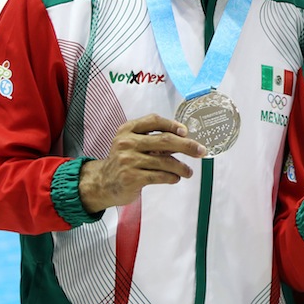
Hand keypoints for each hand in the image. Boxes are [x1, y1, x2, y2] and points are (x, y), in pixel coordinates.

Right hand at [78, 114, 205, 212]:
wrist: (102, 183)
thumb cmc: (124, 161)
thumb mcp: (132, 143)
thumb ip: (153, 139)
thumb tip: (184, 139)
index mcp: (128, 130)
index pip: (154, 120)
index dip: (172, 125)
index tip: (186, 132)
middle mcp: (127, 143)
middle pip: (165, 140)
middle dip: (187, 146)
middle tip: (200, 151)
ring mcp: (128, 160)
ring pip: (165, 161)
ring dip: (181, 167)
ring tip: (188, 172)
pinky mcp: (131, 177)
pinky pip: (160, 176)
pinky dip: (171, 177)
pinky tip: (175, 178)